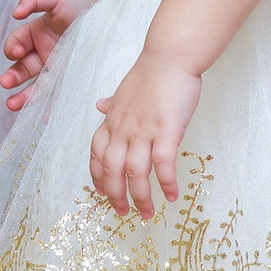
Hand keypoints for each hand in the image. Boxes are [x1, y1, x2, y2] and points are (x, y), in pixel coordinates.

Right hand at [0, 0, 97, 109]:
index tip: (16, 52)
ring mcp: (56, 71)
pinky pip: (57, 98)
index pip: (16, 44)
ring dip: (22, 97)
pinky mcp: (70, 82)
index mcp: (36, 35)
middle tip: (6, 82)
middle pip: (21, 69)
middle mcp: (43, 55)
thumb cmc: (84, 4)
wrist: (113, 18)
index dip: (11, 48)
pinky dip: (49, 108)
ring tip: (12, 105)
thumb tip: (14, 12)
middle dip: (12, 76)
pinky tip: (44, 115)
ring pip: (34, 87)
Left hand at [89, 49, 200, 216]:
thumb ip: (112, 103)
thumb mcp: (125, 89)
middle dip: (116, 196)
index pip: (97, 156)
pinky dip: (167, 183)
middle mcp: (124, 129)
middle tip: (124, 213)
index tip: (103, 193)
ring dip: (141, 197)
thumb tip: (100, 105)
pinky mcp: (167, 131)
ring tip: (148, 213)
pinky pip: (163, 164)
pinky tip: (172, 195)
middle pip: (113, 171)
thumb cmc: (152, 72)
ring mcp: (144, 131)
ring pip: (136, 173)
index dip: (98, 178)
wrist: (171, 57)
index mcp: (112, 121)